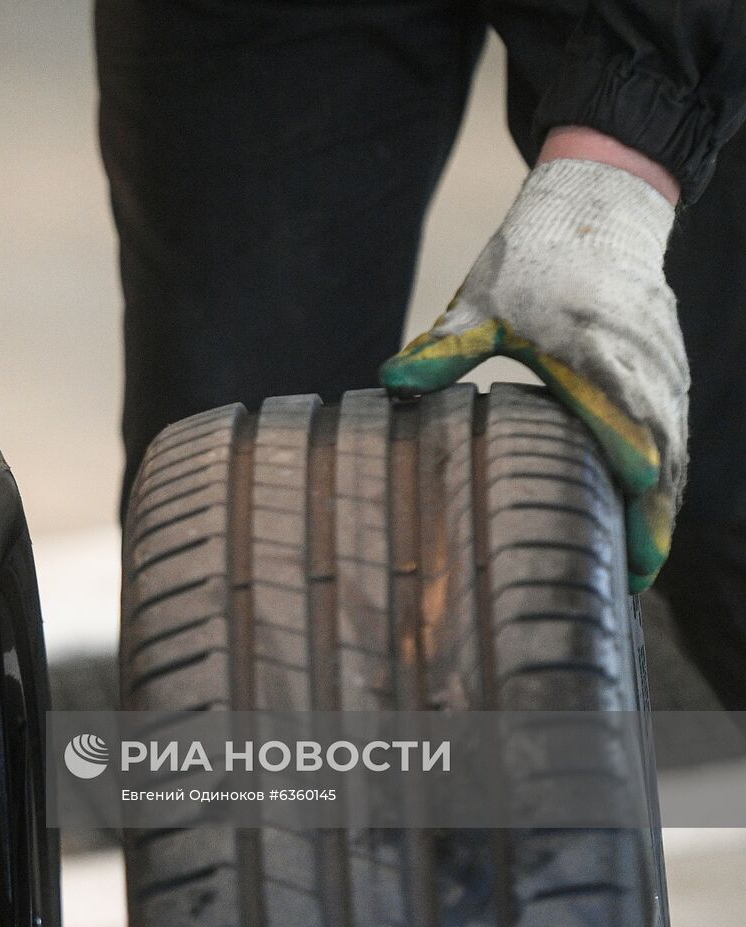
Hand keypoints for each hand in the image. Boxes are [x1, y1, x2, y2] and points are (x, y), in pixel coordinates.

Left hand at [380, 157, 687, 592]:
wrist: (598, 203)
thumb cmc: (535, 257)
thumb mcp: (481, 304)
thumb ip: (442, 351)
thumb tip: (391, 385)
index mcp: (595, 359)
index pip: (629, 439)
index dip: (634, 493)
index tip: (632, 539)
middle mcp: (642, 370)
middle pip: (664, 460)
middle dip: (652, 522)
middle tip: (633, 581)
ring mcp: (663, 369)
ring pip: (676, 449)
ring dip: (663, 504)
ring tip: (640, 562)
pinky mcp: (667, 368)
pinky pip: (676, 430)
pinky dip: (668, 472)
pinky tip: (649, 507)